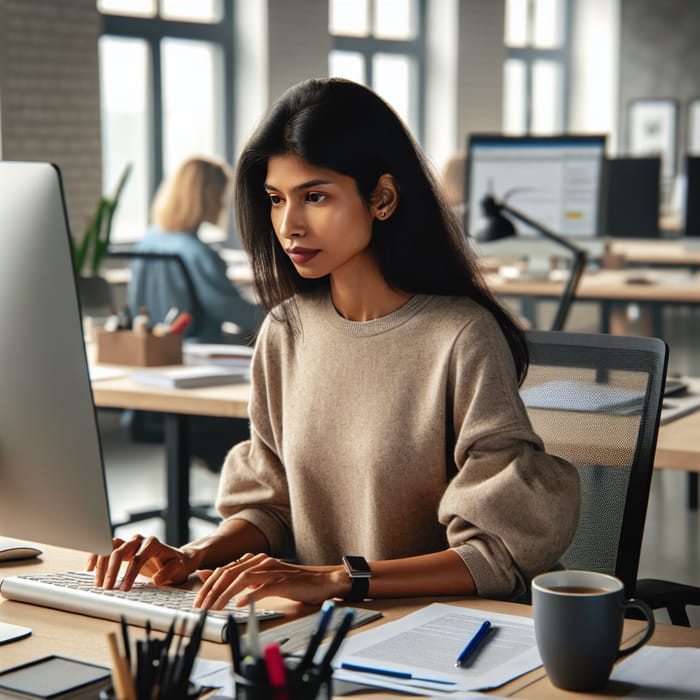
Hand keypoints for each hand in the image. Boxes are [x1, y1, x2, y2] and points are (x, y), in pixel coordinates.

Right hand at [86, 535, 198, 590]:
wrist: (176, 559)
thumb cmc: (176, 565)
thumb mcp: (177, 569)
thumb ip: (168, 573)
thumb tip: (155, 579)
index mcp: (153, 543)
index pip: (137, 558)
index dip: (129, 574)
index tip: (123, 588)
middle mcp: (139, 540)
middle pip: (120, 551)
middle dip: (112, 570)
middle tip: (107, 588)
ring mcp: (130, 543)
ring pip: (110, 547)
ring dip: (102, 565)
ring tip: (98, 583)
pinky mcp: (123, 548)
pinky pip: (106, 548)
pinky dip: (97, 557)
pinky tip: (90, 569)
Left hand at [193, 553, 344, 608]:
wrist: (321, 581)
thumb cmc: (290, 582)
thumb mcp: (261, 579)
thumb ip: (238, 577)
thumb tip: (209, 576)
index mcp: (254, 560)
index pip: (224, 570)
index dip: (208, 586)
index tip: (198, 602)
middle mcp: (261, 561)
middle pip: (229, 573)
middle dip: (212, 591)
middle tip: (201, 608)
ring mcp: (272, 570)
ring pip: (242, 579)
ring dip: (225, 595)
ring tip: (215, 609)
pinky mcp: (284, 581)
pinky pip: (264, 587)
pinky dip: (251, 596)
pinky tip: (241, 605)